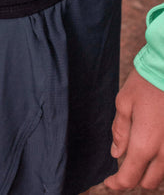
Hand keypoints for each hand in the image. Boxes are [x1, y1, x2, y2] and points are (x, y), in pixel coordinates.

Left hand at [104, 68, 163, 190]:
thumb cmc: (146, 83)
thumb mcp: (124, 103)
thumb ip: (120, 131)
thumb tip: (116, 153)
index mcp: (144, 144)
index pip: (129, 178)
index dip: (117, 184)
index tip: (109, 182)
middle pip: (149, 183)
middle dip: (134, 178)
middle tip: (124, 165)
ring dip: (152, 173)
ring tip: (140, 158)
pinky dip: (163, 163)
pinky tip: (155, 150)